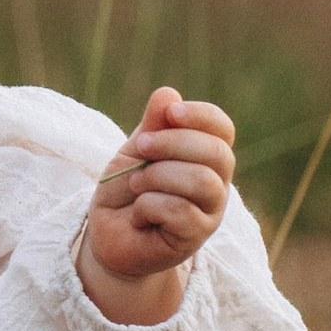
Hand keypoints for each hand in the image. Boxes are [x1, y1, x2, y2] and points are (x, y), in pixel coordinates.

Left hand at [80, 86, 236, 320]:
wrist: (108, 237)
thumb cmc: (126, 192)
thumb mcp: (135, 152)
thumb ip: (153, 126)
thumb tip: (168, 93)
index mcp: (205, 156)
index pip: (222, 128)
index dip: (201, 115)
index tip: (171, 112)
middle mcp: (216, 183)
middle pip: (216, 152)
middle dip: (173, 142)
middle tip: (141, 147)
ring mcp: (210, 212)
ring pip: (201, 181)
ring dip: (158, 176)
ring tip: (136, 184)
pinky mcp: (195, 237)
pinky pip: (181, 211)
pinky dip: (150, 205)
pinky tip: (139, 214)